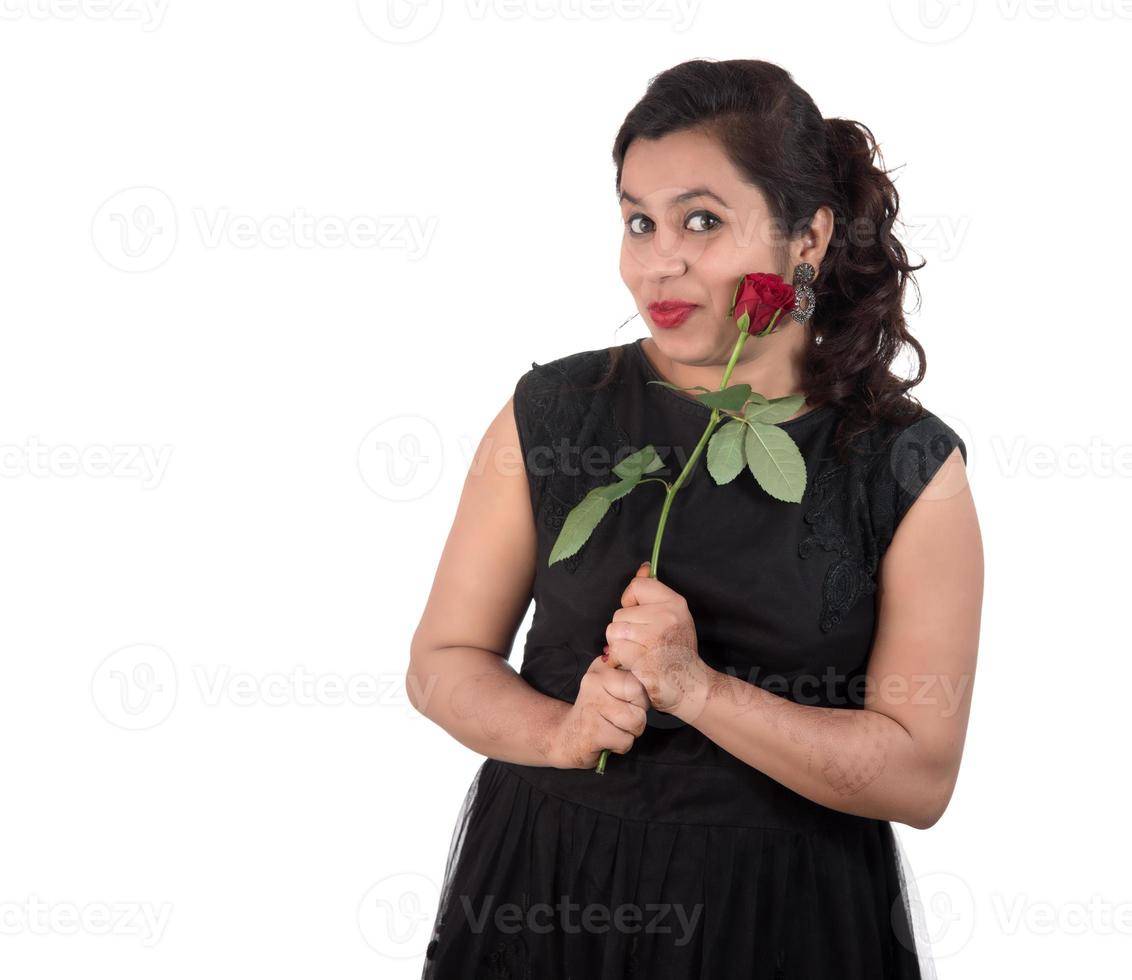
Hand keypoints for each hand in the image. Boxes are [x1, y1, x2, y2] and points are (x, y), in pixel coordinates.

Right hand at [549, 654, 649, 769]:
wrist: (566, 737)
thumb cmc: (597, 712)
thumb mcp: (610, 686)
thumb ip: (629, 676)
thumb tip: (655, 674)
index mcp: (603, 666)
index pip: (639, 677)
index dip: (640, 696)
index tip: (626, 701)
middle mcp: (594, 681)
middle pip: (641, 699)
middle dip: (638, 714)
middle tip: (619, 717)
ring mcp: (592, 706)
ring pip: (636, 722)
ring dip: (629, 732)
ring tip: (612, 728)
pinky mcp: (592, 731)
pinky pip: (626, 741)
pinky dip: (620, 746)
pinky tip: (606, 740)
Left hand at [604, 561, 712, 721]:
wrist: (690, 684)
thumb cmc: (677, 650)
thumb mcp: (672, 616)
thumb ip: (653, 592)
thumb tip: (643, 567)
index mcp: (675, 603)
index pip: (637, 586)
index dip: (630, 600)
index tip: (639, 615)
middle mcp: (667, 616)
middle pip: (620, 613)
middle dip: (624, 629)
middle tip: (641, 642)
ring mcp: (655, 637)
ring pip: (613, 631)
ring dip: (619, 645)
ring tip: (637, 652)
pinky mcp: (644, 658)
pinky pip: (616, 650)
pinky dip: (620, 659)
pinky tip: (635, 663)